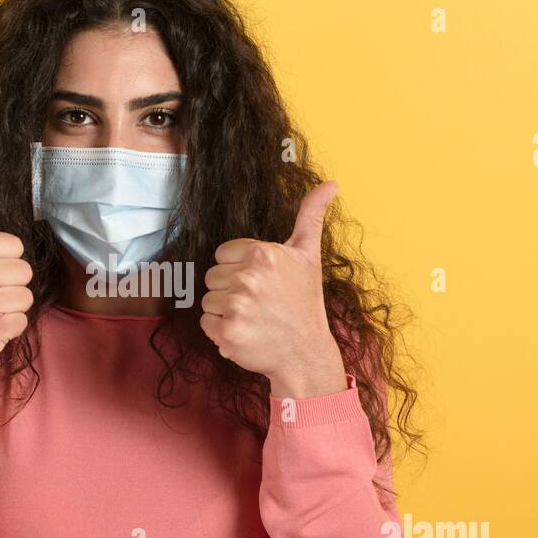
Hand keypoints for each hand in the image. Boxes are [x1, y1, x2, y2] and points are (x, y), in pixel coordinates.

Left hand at [200, 181, 347, 398]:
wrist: (306, 354)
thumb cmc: (304, 303)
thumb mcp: (309, 255)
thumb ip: (311, 215)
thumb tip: (331, 183)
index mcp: (263, 254)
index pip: (222, 255)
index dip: (239, 269)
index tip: (263, 284)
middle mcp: (249, 277)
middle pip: (212, 278)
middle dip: (231, 291)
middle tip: (260, 304)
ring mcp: (238, 307)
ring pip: (208, 301)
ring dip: (225, 312)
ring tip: (254, 319)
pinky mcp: (228, 333)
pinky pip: (206, 324)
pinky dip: (220, 332)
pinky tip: (246, 333)